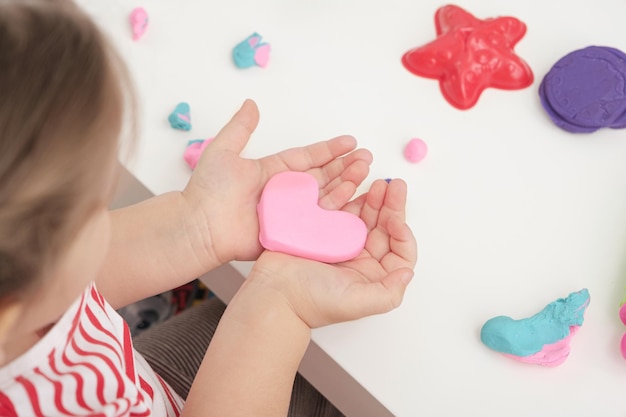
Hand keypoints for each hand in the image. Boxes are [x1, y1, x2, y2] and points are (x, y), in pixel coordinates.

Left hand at [182, 100, 372, 265]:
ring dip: (347, 185)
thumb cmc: (207, 191)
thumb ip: (240, 128)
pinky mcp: (291, 234)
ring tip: (365, 172)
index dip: (330, 150)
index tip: (350, 141)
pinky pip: (318, 224)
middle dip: (346, 167)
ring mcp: (291, 214)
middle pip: (324, 177)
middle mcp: (286, 193)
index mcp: (274, 172)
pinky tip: (356, 203)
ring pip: (326, 198)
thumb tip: (250, 103)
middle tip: (367, 157)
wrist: (199, 226)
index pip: (309, 158)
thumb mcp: (224, 150)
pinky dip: (338, 213)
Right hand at [246, 178, 416, 327]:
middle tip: (394, 186)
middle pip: (384, 229)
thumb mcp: (357, 303)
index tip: (396, 220)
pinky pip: (341, 210)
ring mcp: (341, 243)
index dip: (402, 233)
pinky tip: (355, 186)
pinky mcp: (323, 231)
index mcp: (372, 276)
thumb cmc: (312, 302)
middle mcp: (361, 259)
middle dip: (391, 207)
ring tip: (378, 183)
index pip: (399, 252)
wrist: (273, 293)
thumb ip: (388, 292)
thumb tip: (408, 272)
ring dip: (373, 199)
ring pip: (365, 216)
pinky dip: (349, 197)